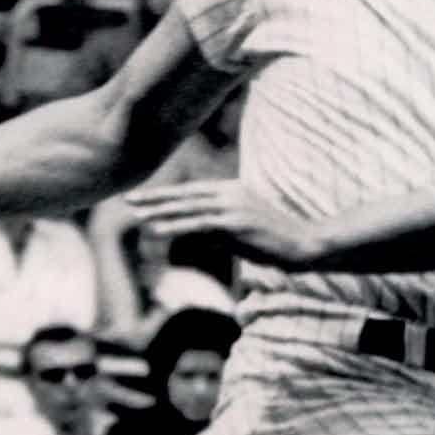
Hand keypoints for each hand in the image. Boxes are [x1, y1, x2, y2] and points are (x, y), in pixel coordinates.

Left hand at [125, 180, 322, 269]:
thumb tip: (194, 237)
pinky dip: (177, 226)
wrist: (304, 244)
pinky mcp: (236, 223)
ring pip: (189, 208)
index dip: (165, 195)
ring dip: (161, 211)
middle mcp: (230, 193)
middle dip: (156, 199)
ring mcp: (233, 206)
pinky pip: (199, 224)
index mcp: (232, 191)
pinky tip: (158, 230)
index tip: (142, 198)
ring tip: (137, 214)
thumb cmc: (275, 242)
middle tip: (129, 199)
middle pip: (185, 195)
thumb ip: (217, 231)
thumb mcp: (241, 232)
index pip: (191, 192)